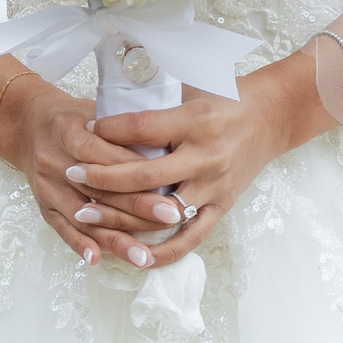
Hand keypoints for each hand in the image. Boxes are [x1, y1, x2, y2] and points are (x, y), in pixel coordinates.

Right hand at [0, 74, 193, 267]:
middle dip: (137, 206)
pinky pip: (62, 228)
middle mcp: (53, 160)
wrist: (29, 126)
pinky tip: (98, 259)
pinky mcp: (43, 205)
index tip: (170, 183)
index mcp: (68, 130)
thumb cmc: (73, 118)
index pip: (105, 156)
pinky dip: (80, 244)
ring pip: (83, 217)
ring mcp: (47, 186)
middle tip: (172, 217)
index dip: (138, 171)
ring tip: (143, 256)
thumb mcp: (95, 112)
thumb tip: (167, 149)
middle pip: (99, 190)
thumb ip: (124, 129)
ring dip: (114, 238)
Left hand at [65, 53, 333, 268]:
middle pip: (144, 175)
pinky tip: (133, 256)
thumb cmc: (226, 97)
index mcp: (196, 122)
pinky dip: (162, 252)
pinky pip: (189, 239)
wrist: (272, 117)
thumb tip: (111, 96)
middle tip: (71, 173)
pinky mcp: (221, 208)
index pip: (143, 129)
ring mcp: (213, 188)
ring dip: (119, 216)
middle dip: (102, 176)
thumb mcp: (191, 86)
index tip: (85, 129)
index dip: (110, 130)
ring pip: (160, 212)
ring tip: (84, 213)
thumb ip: (154, 97)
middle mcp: (205, 158)